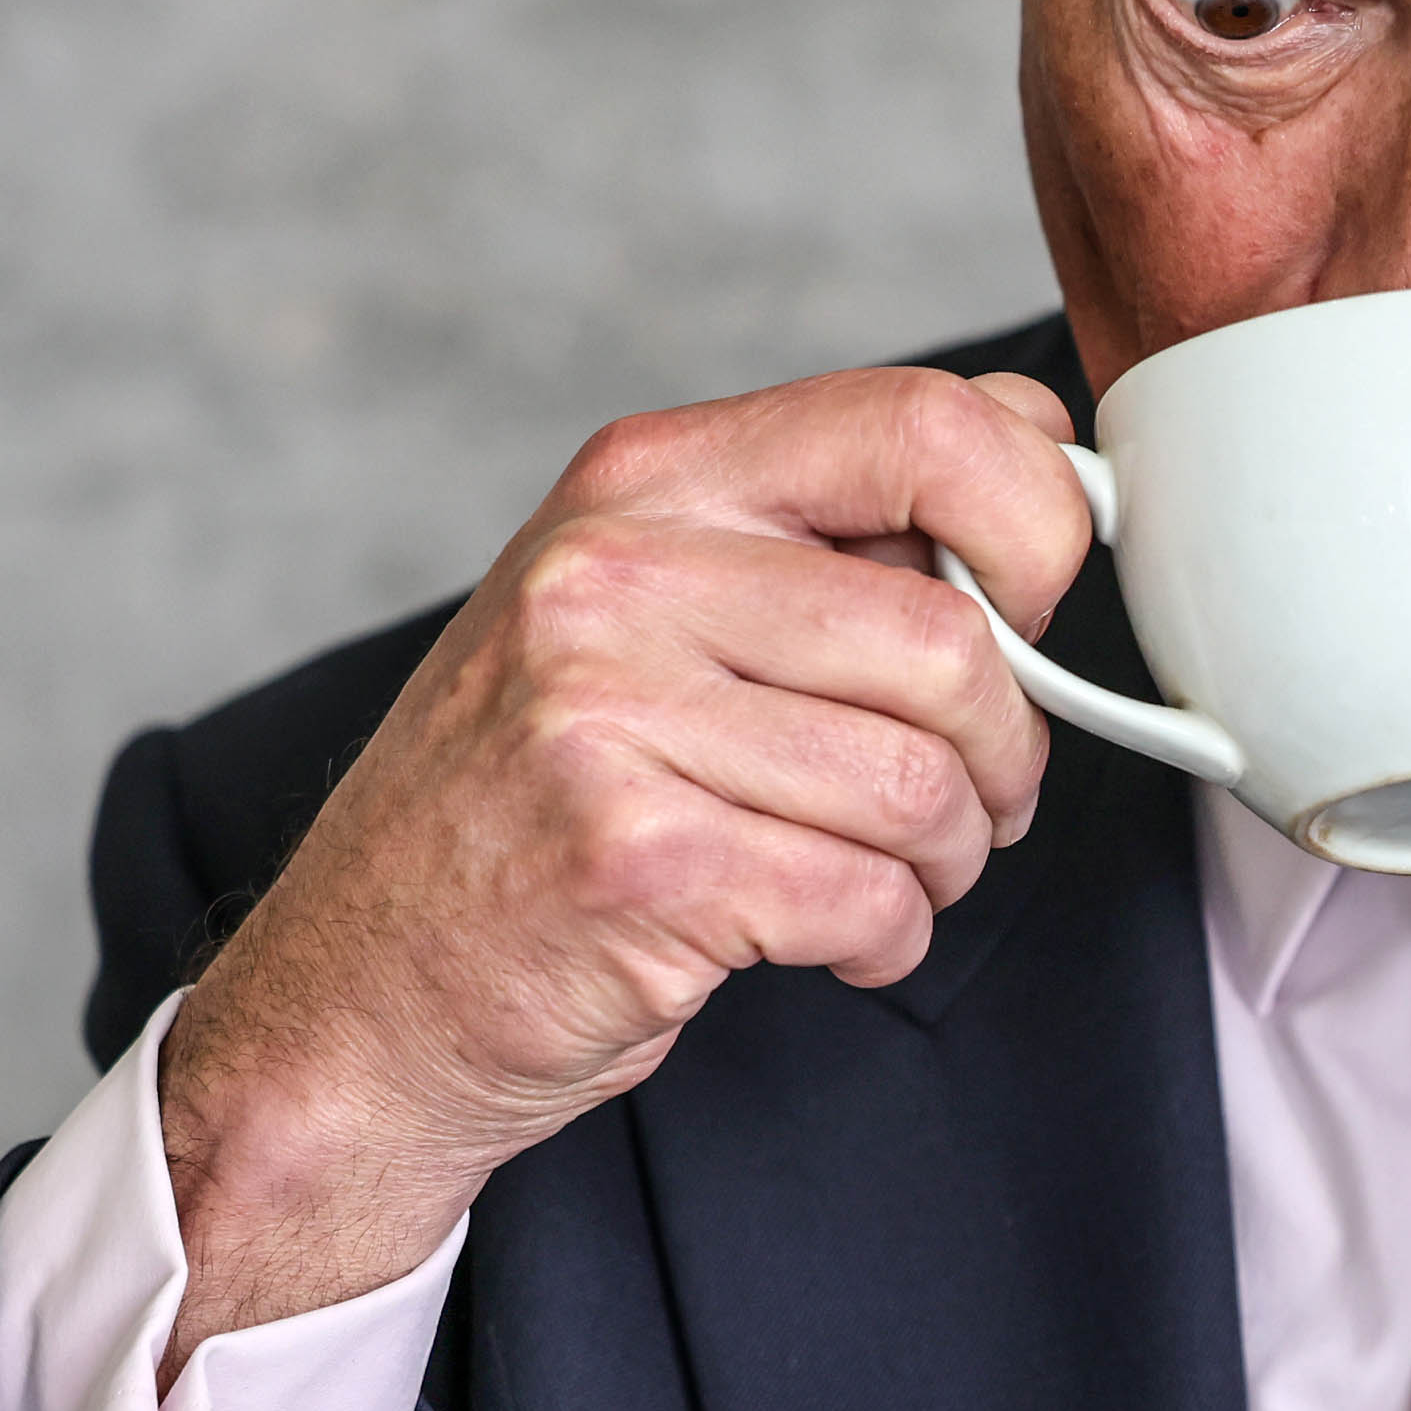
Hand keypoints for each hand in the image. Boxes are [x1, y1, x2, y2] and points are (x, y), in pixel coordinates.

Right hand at [152, 364, 1096, 1352]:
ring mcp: (610, 713)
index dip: (1040, 522)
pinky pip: (869, 894)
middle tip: (971, 798)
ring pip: (925, 780)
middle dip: (1006, 749)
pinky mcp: (633, 858)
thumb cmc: (537, 798)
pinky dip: (889, 938)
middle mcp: (616, 572)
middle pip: (952, 636)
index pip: (927, 421)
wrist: (365, 989)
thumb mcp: (651, 607)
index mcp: (649, 477)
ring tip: (888, 873)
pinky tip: (837, 939)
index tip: (1038, 606)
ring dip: (948, 858)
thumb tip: (1045, 453)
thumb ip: (826, 532)